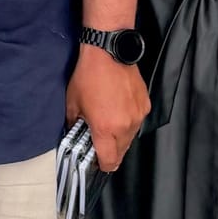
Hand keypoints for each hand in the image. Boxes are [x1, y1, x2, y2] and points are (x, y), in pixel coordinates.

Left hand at [66, 44, 149, 171]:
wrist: (108, 53)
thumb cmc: (88, 76)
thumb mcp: (72, 103)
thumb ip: (73, 124)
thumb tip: (74, 134)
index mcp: (105, 129)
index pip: (109, 161)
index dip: (102, 165)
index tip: (97, 163)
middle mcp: (125, 126)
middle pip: (121, 152)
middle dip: (111, 151)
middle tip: (99, 141)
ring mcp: (138, 116)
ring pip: (130, 137)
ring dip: (120, 136)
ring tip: (108, 122)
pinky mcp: (145, 105)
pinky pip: (137, 122)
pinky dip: (128, 121)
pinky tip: (118, 110)